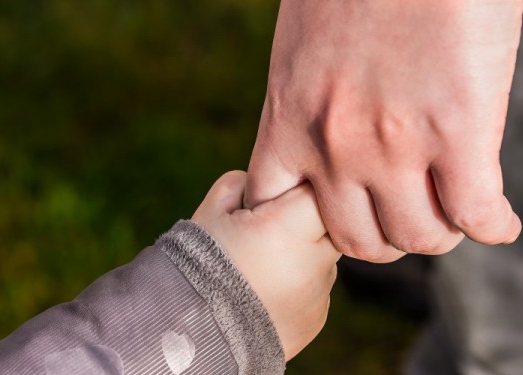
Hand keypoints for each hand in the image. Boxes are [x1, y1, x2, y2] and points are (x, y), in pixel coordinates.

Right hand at [192, 171, 339, 360]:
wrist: (192, 333)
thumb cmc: (197, 264)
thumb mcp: (212, 212)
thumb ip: (245, 184)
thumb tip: (267, 183)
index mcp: (287, 229)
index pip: (317, 191)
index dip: (297, 189)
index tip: (277, 198)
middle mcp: (313, 262)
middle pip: (330, 224)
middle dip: (305, 220)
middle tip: (271, 230)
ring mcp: (318, 293)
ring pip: (324, 257)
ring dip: (304, 254)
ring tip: (263, 266)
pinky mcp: (317, 317)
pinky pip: (317, 287)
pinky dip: (299, 283)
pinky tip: (266, 290)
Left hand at [245, 0, 522, 261]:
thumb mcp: (302, 52)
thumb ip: (309, 104)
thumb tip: (333, 138)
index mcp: (290, 120)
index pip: (276, 211)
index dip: (306, 227)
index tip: (335, 215)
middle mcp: (334, 146)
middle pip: (357, 240)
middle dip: (385, 236)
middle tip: (407, 215)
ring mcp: (394, 145)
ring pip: (417, 238)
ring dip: (438, 233)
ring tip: (453, 214)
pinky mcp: (457, 131)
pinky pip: (475, 214)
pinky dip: (492, 227)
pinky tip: (499, 220)